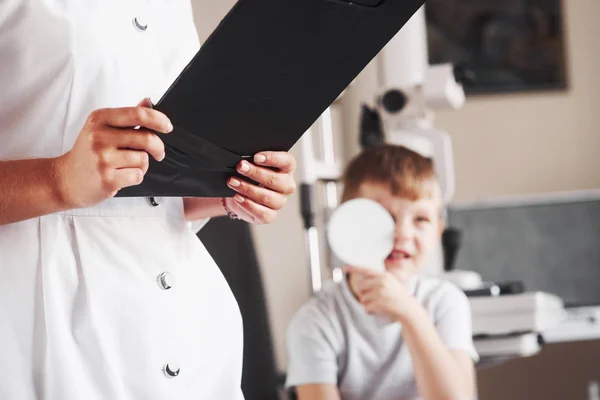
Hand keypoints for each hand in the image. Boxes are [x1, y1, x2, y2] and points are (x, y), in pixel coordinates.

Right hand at [55, 99, 171, 208]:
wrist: (65, 180)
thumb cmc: (87, 153)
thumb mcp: (101, 128)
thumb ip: (126, 117)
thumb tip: (148, 102)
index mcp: (99, 119)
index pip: (138, 114)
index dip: (159, 120)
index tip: (167, 126)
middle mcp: (99, 136)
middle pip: (146, 138)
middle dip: (158, 147)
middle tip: (158, 153)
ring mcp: (102, 158)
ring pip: (143, 159)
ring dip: (142, 165)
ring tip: (126, 166)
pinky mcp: (107, 179)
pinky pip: (137, 175)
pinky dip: (135, 177)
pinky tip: (121, 176)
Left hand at [224, 151, 295, 223]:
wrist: (239, 195)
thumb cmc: (249, 176)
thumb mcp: (252, 164)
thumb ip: (253, 160)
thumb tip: (244, 160)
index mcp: (286, 168)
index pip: (286, 161)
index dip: (272, 158)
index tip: (256, 157)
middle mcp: (286, 186)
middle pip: (275, 180)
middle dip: (255, 172)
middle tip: (240, 167)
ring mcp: (279, 202)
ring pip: (267, 197)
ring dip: (248, 188)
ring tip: (233, 182)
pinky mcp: (270, 216)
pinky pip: (262, 213)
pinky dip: (248, 205)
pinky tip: (238, 198)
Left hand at [344, 265, 418, 322]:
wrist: (408, 308)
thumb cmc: (399, 295)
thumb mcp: (391, 281)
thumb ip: (380, 278)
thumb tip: (363, 278)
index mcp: (383, 275)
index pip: (365, 270)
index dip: (354, 268)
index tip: (345, 267)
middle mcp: (381, 282)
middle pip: (361, 286)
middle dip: (363, 293)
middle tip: (371, 297)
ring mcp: (379, 293)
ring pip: (362, 298)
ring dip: (366, 303)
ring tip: (377, 304)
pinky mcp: (379, 303)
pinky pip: (366, 307)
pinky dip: (369, 310)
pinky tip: (375, 310)